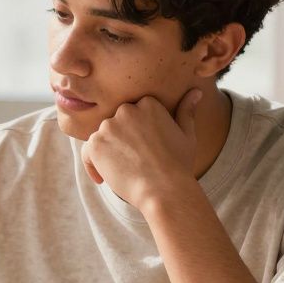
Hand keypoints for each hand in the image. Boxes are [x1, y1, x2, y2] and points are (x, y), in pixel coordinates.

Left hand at [81, 88, 202, 209]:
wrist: (165, 190)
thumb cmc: (179, 165)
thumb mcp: (187, 135)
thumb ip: (186, 111)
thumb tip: (196, 92)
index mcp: (148, 103)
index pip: (134, 115)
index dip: (138, 134)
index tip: (143, 149)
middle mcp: (126, 110)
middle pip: (117, 125)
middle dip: (122, 141)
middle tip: (134, 162)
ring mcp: (109, 126)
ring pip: (102, 137)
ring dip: (108, 152)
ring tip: (123, 171)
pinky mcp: (95, 144)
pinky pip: (87, 152)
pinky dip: (92, 165)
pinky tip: (104, 179)